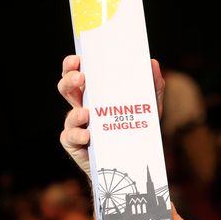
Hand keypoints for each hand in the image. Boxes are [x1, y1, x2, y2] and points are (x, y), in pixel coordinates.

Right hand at [57, 55, 165, 175]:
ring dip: (75, 112)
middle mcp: (83, 107)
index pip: (78, 74)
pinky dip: (77, 135)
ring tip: (86, 112)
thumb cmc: (138, 129)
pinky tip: (88, 135)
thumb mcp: (149, 107)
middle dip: (68, 80)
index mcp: (96, 94)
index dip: (72, 64)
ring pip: (68, 115)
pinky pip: (70, 137)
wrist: (133, 162)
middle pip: (66, 89)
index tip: (78, 57)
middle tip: (81, 77)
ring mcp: (78, 126)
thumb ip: (153, 86)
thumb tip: (152, 62)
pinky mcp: (76, 144)